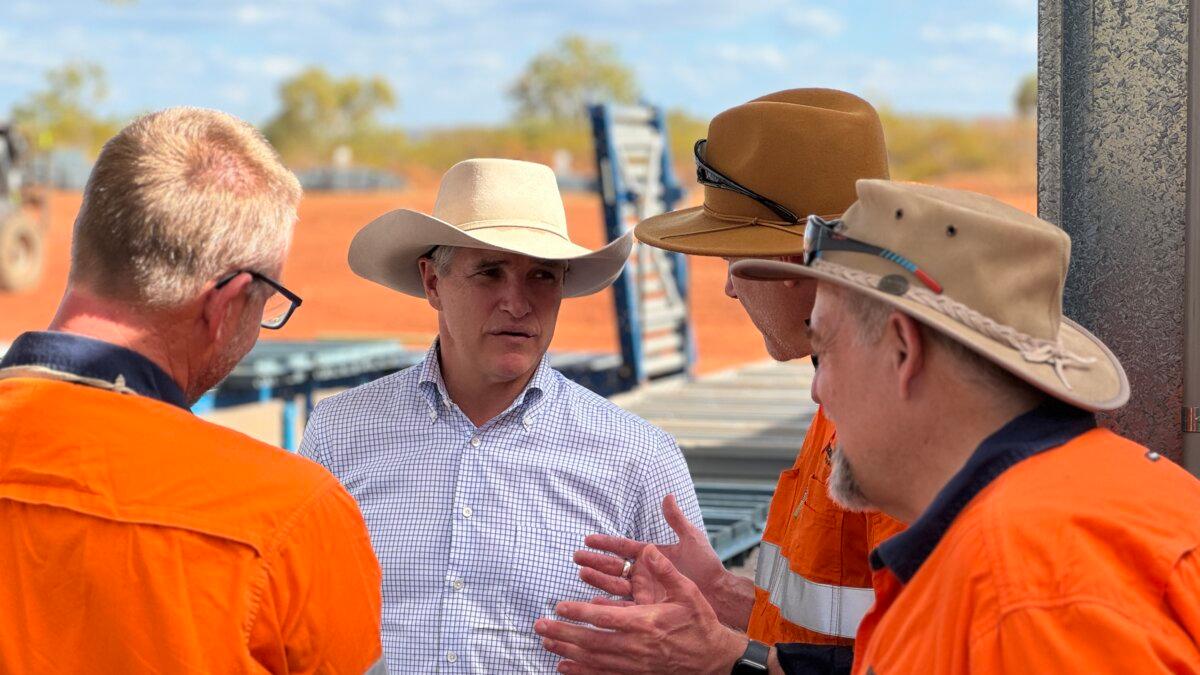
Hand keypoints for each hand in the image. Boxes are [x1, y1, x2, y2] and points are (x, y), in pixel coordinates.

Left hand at [535, 544, 747, 674]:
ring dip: (568, 651)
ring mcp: (635, 663)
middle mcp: (636, 645)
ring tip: (546, 644)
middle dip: (563, 633)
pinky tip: (565, 668)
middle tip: (539, 626)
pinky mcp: (637, 674)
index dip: (579, 612)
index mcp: (646, 622)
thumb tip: (648, 552)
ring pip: (594, 659)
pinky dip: (583, 672)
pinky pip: (604, 674)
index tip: (558, 606)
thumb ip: (666, 572)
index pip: (604, 617)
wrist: (713, 658)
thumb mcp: (688, 592)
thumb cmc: (700, 622)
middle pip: (592, 640)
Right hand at [575, 494, 727, 601]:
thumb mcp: (691, 538)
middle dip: (595, 561)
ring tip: (582, 573)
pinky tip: (594, 601)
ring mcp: (643, 590)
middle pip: (613, 566)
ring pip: (614, 584)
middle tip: (576, 556)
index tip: (587, 539)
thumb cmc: (707, 566)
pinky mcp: (646, 607)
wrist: (718, 594)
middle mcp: (644, 572)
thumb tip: (668, 495)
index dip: (605, 543)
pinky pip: (624, 605)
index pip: (623, 547)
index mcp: (651, 555)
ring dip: (598, 579)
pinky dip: (610, 603)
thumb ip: (676, 519)